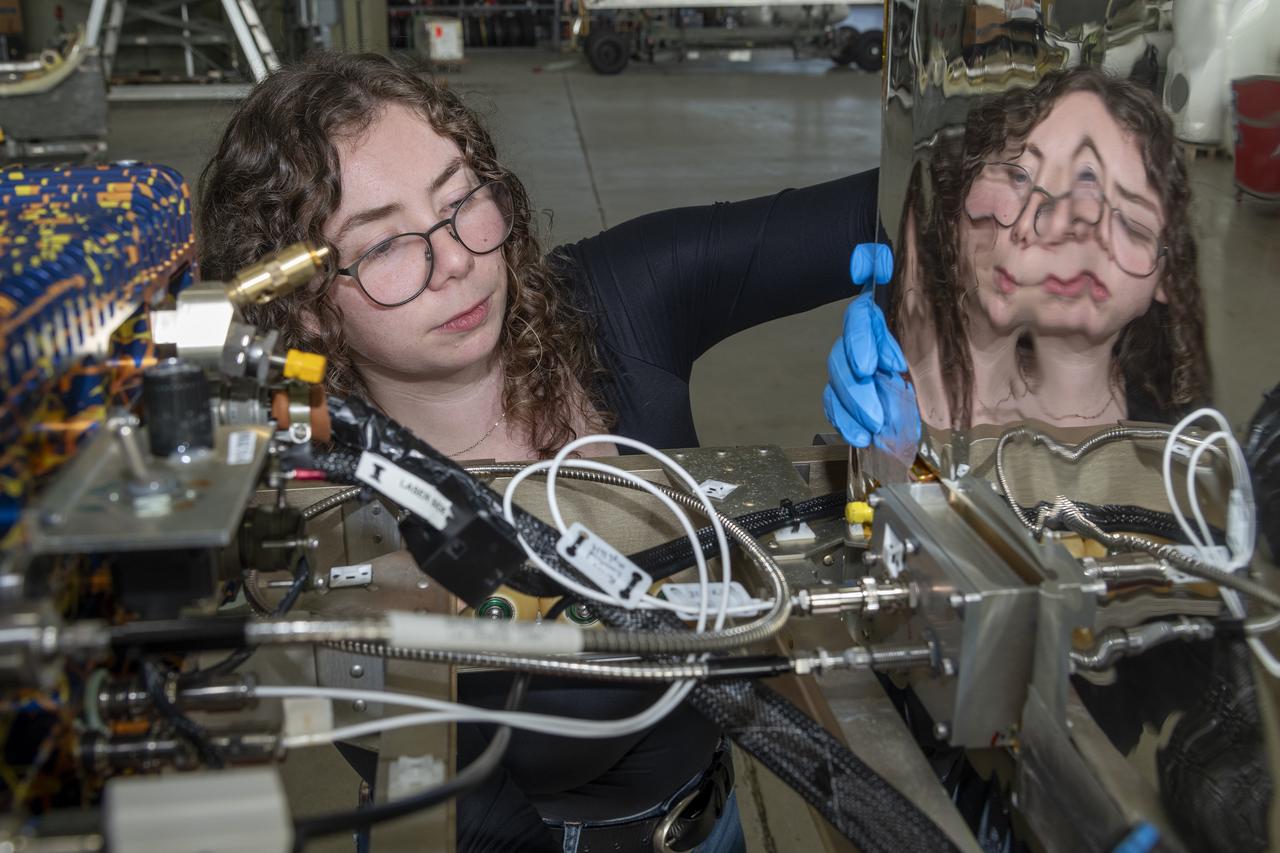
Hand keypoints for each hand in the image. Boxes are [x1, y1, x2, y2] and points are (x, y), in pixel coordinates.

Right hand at [823, 243, 919, 449]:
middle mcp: (857, 340)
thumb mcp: (911, 282)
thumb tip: (866, 262)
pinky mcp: (852, 393)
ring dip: (853, 409)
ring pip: (838, 387)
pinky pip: (837, 406)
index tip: (880, 365)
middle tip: (878, 412)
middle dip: (859, 389)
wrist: (929, 350)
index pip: (858, 321)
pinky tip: (861, 436)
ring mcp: (851, 368)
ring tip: (873, 427)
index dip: (864, 342)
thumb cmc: (921, 312)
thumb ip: (881, 265)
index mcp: (871, 314)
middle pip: (842, 362)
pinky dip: (846, 422)